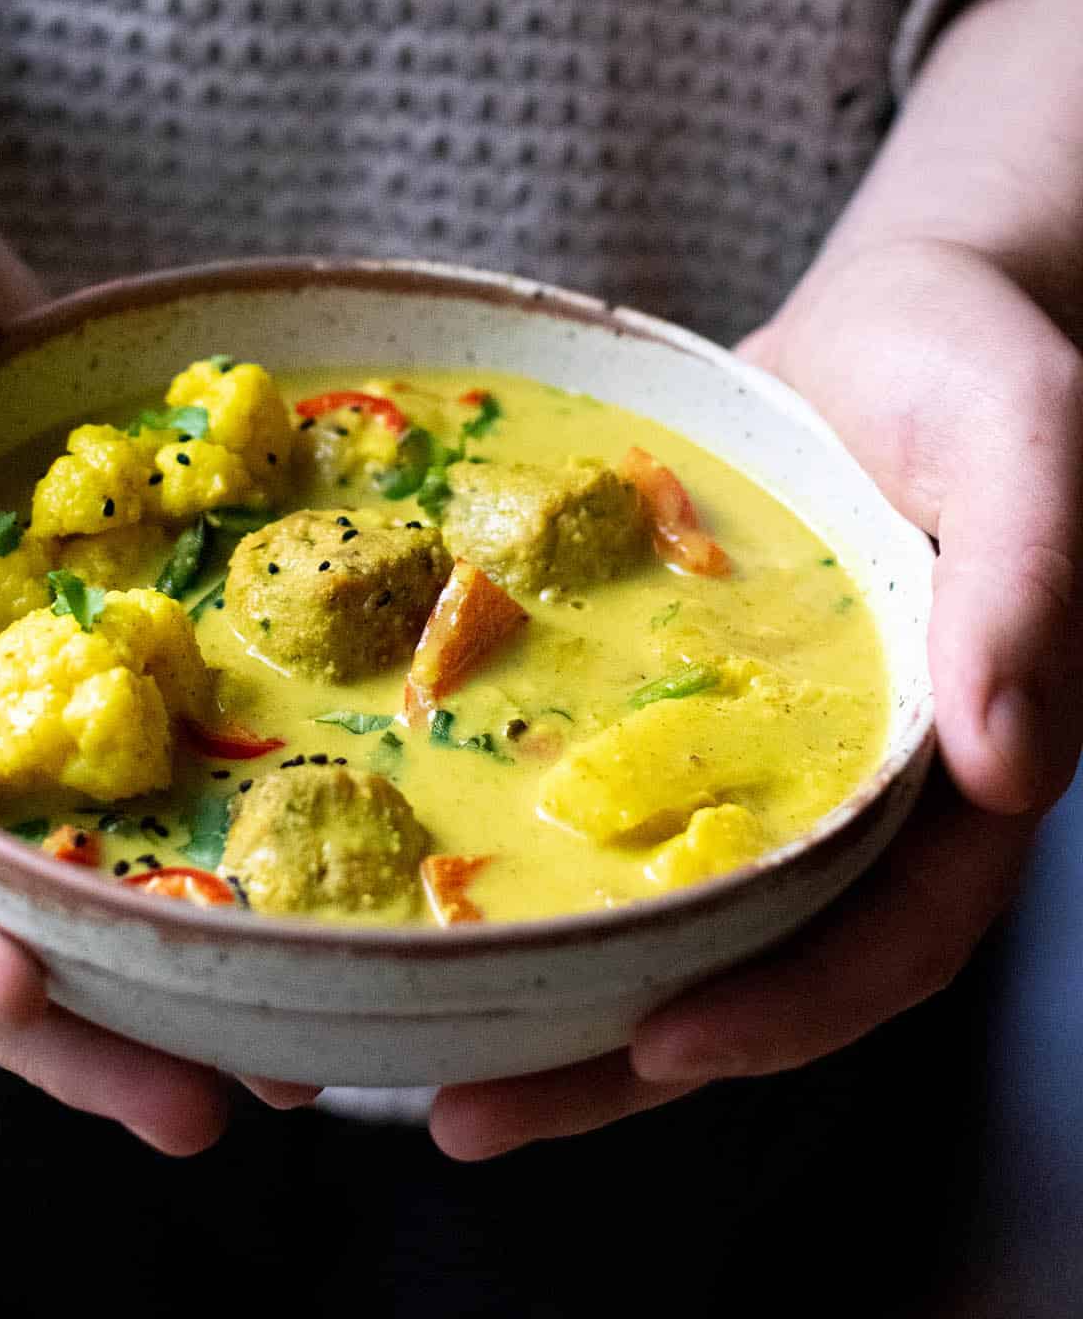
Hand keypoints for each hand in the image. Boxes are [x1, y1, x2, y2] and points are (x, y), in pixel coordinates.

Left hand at [431, 0, 1082, 1157]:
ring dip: (551, 997)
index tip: (662, 1048)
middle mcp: (849, 794)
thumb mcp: (1024, 441)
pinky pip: (602, 807)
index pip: (891, 939)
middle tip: (465, 1111)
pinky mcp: (673, 708)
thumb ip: (1032, 587)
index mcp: (951, 769)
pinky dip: (525, 863)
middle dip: (617, 1057)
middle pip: (747, 964)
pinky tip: (415, 888)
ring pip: (659, 913)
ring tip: (408, 1052)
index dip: (790, 1008)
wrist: (888, 317)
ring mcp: (757, 758)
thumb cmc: (969, 366)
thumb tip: (1009, 762)